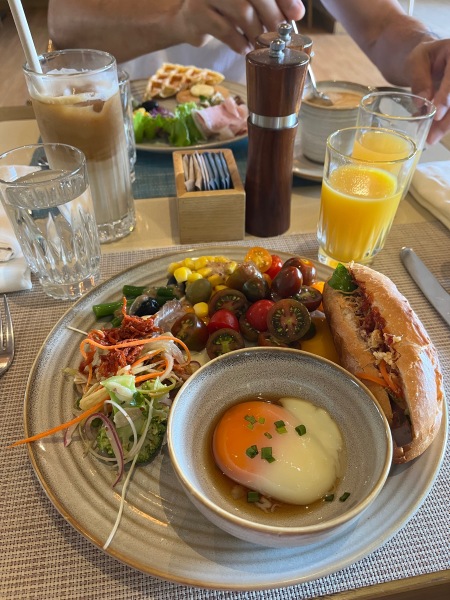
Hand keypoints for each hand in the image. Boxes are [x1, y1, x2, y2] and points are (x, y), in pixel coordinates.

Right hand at [179, 0, 304, 53]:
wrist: (187, 18)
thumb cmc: (223, 9)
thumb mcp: (248, 1)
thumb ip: (271, 3)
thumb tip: (297, 13)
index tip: (297, 15)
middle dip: (273, 17)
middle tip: (281, 36)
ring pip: (242, 13)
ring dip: (256, 32)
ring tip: (261, 44)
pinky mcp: (196, 14)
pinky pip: (225, 30)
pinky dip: (240, 43)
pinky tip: (245, 48)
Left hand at [408, 39, 449, 143]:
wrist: (429, 60)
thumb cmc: (422, 58)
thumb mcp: (415, 62)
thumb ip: (419, 79)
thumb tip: (422, 102)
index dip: (447, 96)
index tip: (437, 113)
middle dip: (447, 119)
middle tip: (432, 137)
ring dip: (446, 126)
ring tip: (430, 139)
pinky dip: (444, 124)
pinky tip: (433, 134)